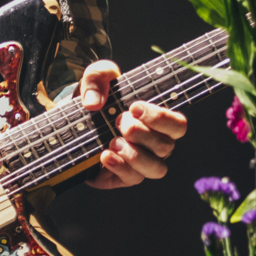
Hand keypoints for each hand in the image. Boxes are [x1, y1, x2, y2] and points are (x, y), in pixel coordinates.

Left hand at [78, 60, 188, 188]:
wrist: (77, 123)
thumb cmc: (97, 99)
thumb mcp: (95, 79)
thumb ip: (97, 77)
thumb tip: (93, 102)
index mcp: (158, 122)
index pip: (178, 125)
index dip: (161, 118)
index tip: (134, 107)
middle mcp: (156, 145)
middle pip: (166, 146)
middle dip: (140, 133)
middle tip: (118, 122)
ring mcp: (143, 163)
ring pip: (156, 169)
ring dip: (135, 155)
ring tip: (112, 142)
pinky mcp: (125, 177)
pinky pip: (133, 178)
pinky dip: (120, 167)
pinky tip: (105, 155)